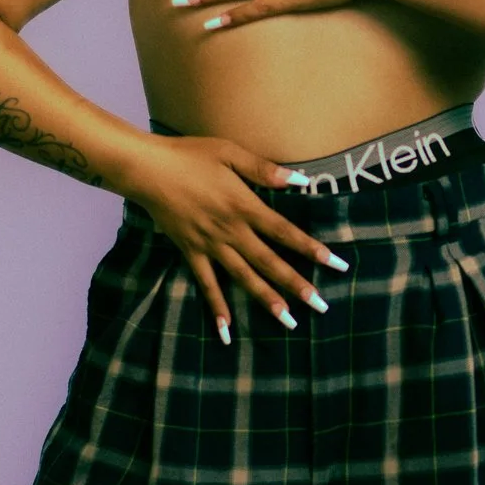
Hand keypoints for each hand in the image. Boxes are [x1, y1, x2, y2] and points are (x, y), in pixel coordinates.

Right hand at [117, 132, 349, 340]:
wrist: (148, 170)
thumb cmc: (190, 155)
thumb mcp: (230, 153)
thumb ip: (265, 170)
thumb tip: (301, 181)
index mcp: (244, 206)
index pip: (286, 232)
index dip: (312, 249)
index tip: (336, 264)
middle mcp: (231, 231)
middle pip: (270, 262)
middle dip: (297, 284)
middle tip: (320, 306)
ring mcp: (210, 245)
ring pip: (243, 278)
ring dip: (266, 300)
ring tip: (287, 321)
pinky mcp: (190, 252)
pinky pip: (206, 285)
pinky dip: (217, 308)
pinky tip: (227, 331)